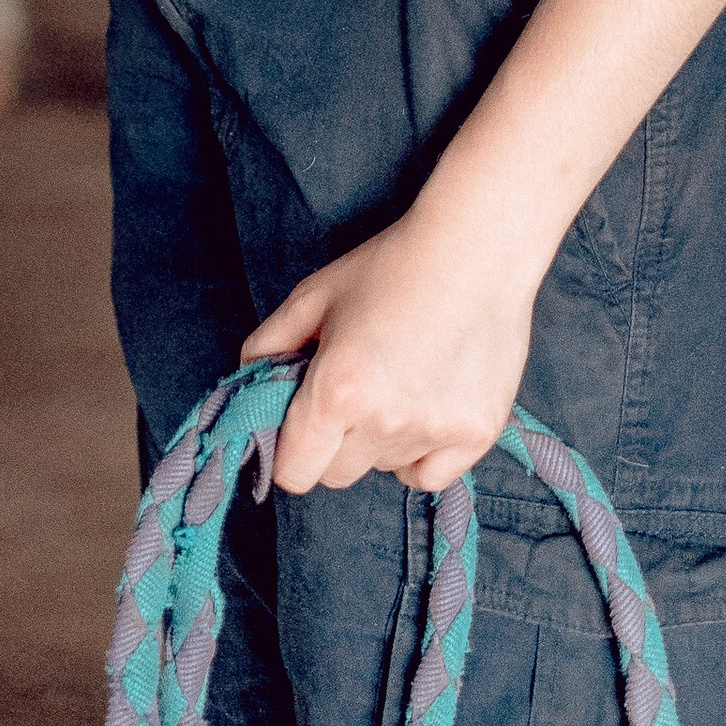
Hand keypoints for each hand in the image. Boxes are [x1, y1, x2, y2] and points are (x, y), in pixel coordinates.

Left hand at [240, 202, 549, 496]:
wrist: (475, 250)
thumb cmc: (390, 266)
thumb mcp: (314, 295)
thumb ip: (268, 345)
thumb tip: (249, 384)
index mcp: (336, 391)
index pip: (294, 472)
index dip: (290, 449)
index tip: (301, 422)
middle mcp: (384, 422)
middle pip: (337, 475)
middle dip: (333, 443)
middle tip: (352, 392)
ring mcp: (434, 433)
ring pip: (383, 468)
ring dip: (379, 441)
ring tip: (399, 380)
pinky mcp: (476, 437)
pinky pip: (428, 475)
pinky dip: (420, 453)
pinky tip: (427, 405)